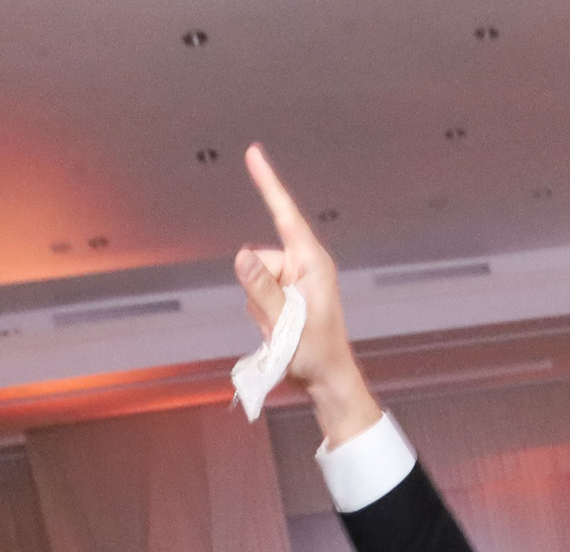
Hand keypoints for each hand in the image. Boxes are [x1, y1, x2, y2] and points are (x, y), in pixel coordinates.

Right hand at [235, 145, 377, 446]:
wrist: (327, 381)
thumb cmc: (315, 354)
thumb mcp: (285, 323)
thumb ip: (261, 288)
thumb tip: (241, 253)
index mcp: (312, 263)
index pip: (284, 214)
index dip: (268, 182)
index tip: (254, 152)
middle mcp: (304, 265)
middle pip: (259, 260)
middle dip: (258, 291)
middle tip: (280, 325)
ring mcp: (296, 281)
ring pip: (255, 281)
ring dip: (261, 309)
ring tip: (285, 332)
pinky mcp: (288, 295)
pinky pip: (258, 297)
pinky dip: (263, 316)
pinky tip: (282, 333)